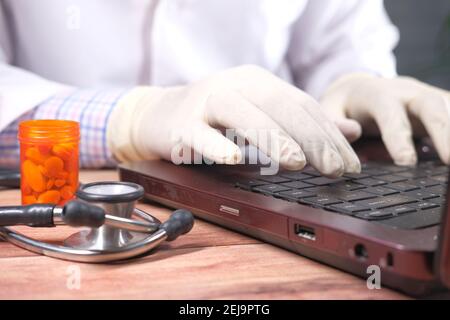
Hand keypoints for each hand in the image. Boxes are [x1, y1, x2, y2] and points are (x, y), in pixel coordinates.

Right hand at [107, 65, 359, 176]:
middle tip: (334, 169)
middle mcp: (234, 85)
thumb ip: (304, 122)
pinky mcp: (181, 124)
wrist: (160, 114)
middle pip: (278, 108)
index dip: (329, 134)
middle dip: (311, 139)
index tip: (350, 163)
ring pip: (241, 115)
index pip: (301, 105)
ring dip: (271, 139)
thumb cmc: (215, 118)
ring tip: (296, 164)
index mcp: (257, 81)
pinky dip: (216, 146)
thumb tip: (351, 132)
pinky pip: (199, 134)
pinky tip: (233, 160)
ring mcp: (205, 102)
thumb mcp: (262, 114)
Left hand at [321, 73, 449, 165]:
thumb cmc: (343, 107)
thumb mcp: (329, 111)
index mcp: (377, 95)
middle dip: (443, 130)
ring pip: (446, 107)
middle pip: (430, 104)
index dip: (398, 136)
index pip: (390, 113)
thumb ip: (335, 123)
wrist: (359, 88)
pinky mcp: (439, 105)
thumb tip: (353, 131)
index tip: (405, 162)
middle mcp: (407, 93)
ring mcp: (426, 97)